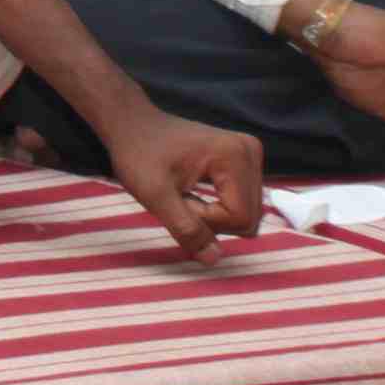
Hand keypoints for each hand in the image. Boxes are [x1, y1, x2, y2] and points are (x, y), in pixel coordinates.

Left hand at [86, 104, 264, 256]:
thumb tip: (214, 259)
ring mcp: (251, 154)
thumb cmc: (139, 155)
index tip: (177, 202)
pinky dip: (219, 208)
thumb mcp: (156, 196)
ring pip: (247, 214)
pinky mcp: (245, 161)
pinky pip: (242, 203)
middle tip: (180, 199)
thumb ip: (186, 229)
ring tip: (185, 194)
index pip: (239, 217)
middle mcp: (251, 151)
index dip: (205, 221)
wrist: (133, 125)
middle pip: (249, 217)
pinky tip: (195, 192)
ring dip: (215, 216)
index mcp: (235, 155)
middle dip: (212, 220)